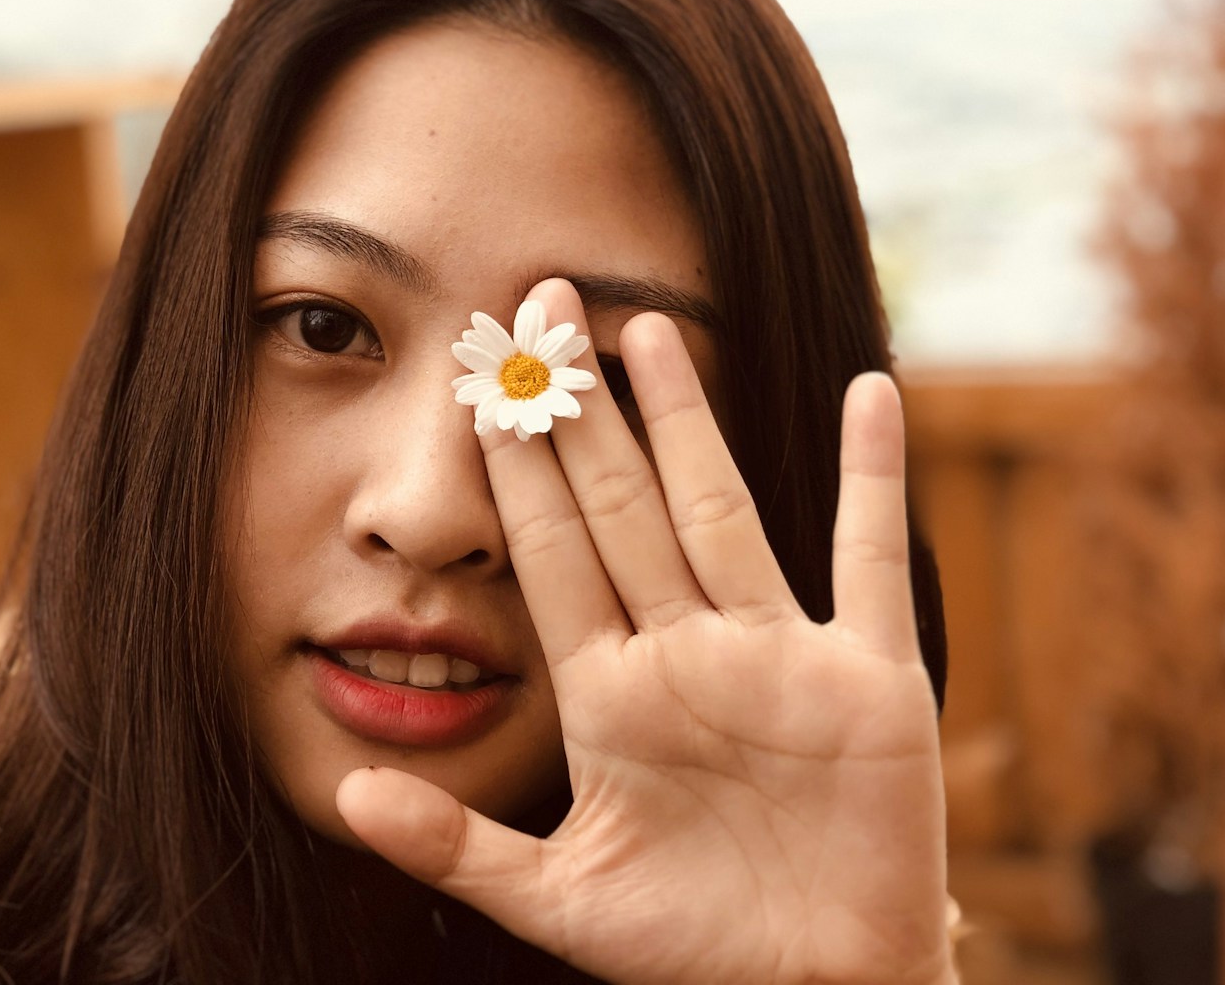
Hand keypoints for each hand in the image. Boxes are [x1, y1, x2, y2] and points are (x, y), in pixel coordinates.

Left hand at [335, 279, 952, 984]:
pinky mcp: (870, 681)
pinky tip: (869, 390)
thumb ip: (458, 847)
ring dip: (690, 421)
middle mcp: (688, 654)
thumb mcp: (559, 902)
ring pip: (722, 511)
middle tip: (545, 305)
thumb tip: (349, 790)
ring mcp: (778, 657)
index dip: (518, 466)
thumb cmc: (687, 952)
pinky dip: (875, 476)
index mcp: (611, 695)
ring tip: (650, 330)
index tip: (481, 379)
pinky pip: (870, 559)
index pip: (553, 551)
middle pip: (624, 508)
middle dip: (582, 413)